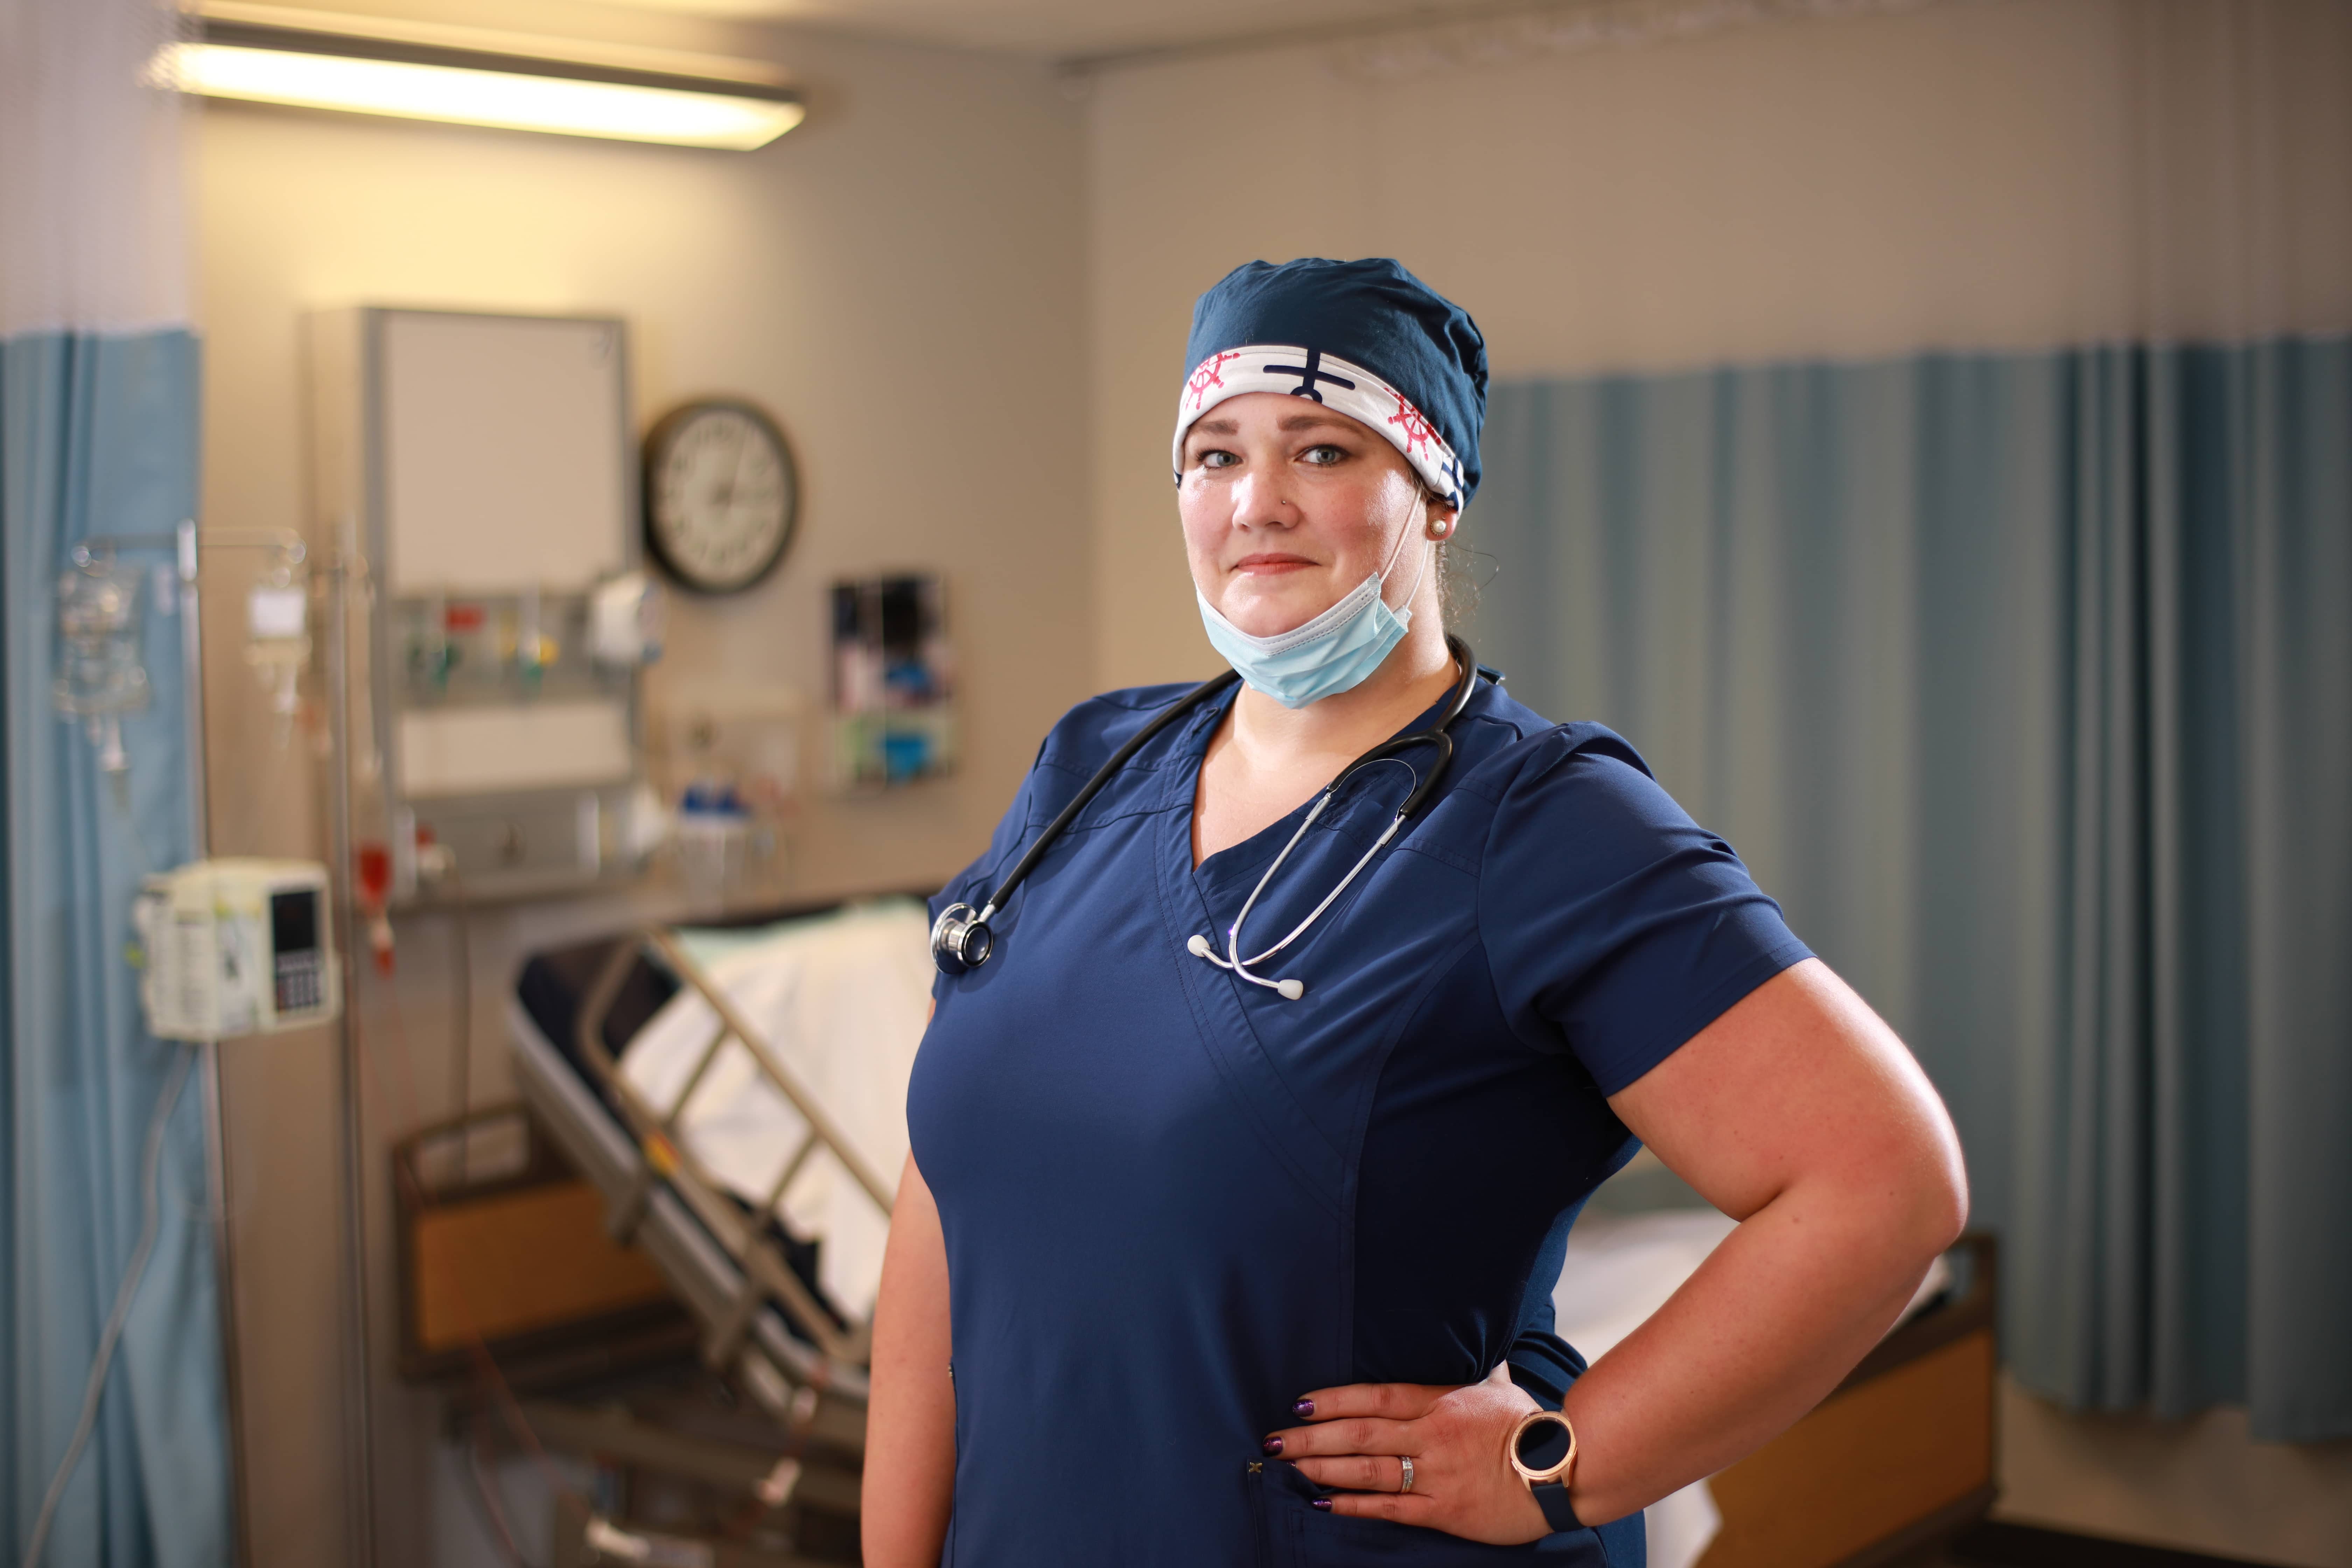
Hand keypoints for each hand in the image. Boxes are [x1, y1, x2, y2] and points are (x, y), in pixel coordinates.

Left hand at [1264, 1365, 1553, 1543]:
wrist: (1565, 1470)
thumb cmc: (1530, 1424)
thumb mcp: (1499, 1384)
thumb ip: (1475, 1363)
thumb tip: (1473, 1333)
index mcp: (1441, 1401)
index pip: (1375, 1396)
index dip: (1334, 1400)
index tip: (1300, 1402)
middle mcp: (1432, 1435)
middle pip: (1360, 1434)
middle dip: (1311, 1437)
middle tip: (1275, 1438)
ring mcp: (1437, 1474)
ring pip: (1369, 1471)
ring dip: (1323, 1468)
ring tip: (1288, 1466)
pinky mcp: (1446, 1510)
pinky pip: (1391, 1509)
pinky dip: (1354, 1505)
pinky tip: (1324, 1502)